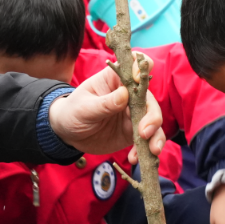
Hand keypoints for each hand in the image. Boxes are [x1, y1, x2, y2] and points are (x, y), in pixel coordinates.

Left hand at [47, 55, 164, 157]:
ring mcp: (133, 113)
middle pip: (150, 99)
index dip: (142, 68)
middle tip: (144, 132)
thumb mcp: (84, 108)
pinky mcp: (134, 131)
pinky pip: (148, 139)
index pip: (136, 65)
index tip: (139, 81)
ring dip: (156, 135)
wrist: (68, 134)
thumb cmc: (73, 112)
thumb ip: (103, 103)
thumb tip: (124, 95)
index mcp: (115, 79)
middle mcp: (129, 94)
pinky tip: (135, 158)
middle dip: (152, 116)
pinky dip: (146, 149)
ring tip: (151, 150)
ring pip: (154, 120)